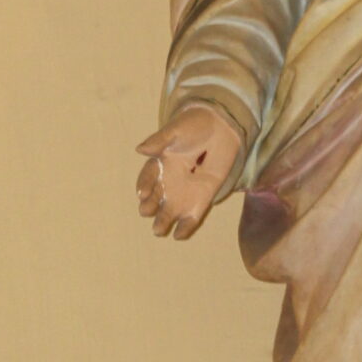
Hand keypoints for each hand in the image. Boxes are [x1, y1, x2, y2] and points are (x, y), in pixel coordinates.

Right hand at [135, 102, 243, 239]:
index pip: (148, 177)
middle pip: (156, 198)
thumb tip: (140, 149)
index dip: (143, 186)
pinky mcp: (202, 197)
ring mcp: (185, 190)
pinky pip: (192, 216)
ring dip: (163, 221)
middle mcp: (169, 180)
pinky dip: (185, 226)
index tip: (142, 194)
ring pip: (170, 210)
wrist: (221, 127)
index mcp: (159, 163)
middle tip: (146, 211)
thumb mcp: (176, 130)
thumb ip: (159, 140)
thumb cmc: (195, 126)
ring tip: (158, 230)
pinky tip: (179, 235)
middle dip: (150, 206)